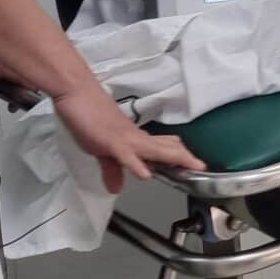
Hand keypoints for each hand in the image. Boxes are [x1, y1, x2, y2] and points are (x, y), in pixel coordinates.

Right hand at [52, 85, 203, 193]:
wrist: (77, 91)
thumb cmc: (89, 115)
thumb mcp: (100, 149)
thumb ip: (111, 168)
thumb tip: (117, 188)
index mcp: (134, 139)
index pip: (162, 146)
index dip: (179, 156)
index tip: (193, 165)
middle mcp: (135, 137)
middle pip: (165, 147)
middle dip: (184, 158)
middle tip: (202, 167)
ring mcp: (124, 137)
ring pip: (154, 149)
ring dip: (173, 159)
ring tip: (191, 167)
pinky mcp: (110, 140)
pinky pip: (126, 154)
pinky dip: (136, 164)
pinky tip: (145, 175)